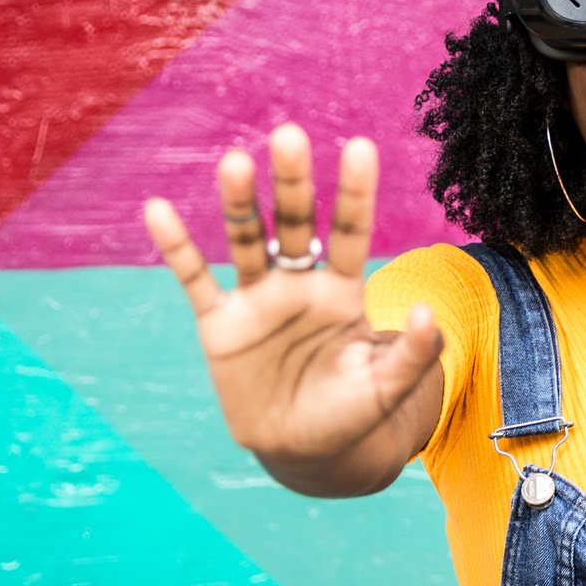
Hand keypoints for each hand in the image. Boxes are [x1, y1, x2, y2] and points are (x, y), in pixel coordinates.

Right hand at [142, 125, 442, 489]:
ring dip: (239, 203)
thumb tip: (428, 311)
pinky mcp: (220, 324)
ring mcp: (258, 299)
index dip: (355, 192)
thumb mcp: (389, 387)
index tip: (361, 147)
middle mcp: (299, 283)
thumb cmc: (353, 413)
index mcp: (343, 290)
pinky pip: (194, 280)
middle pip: (296, 223)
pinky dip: (177, 247)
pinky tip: (158, 209)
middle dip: (293, 183)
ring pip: (246, 240)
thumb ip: (412, 352)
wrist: (304, 450)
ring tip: (234, 161)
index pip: (350, 231)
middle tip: (290, 135)